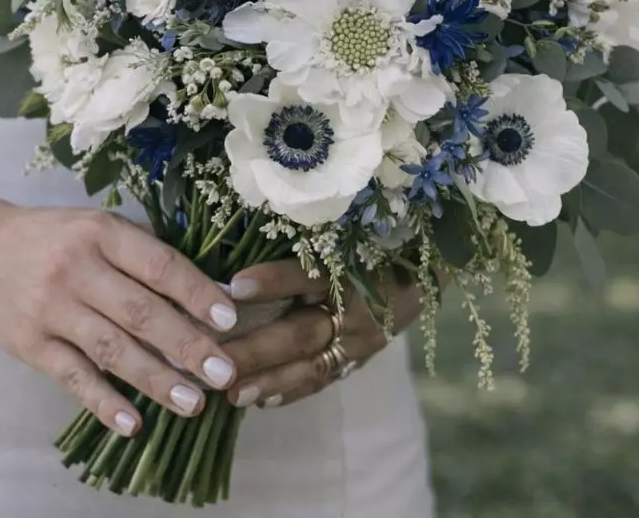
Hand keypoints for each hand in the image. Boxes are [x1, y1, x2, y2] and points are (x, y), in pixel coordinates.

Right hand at [0, 200, 239, 437]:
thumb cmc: (53, 239)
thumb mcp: (95, 226)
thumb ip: (143, 252)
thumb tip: (207, 292)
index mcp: (100, 233)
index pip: (158, 265)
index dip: (196, 293)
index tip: (229, 320)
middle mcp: (76, 269)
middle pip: (140, 312)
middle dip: (187, 346)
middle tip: (224, 373)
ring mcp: (50, 309)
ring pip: (112, 350)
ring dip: (156, 380)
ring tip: (193, 404)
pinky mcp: (30, 345)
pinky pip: (73, 377)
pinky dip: (104, 402)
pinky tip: (133, 423)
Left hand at [221, 260, 422, 409]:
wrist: (421, 271)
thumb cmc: (370, 243)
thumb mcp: (342, 236)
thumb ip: (301, 245)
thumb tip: (244, 255)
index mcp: (349, 269)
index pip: (308, 276)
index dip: (273, 281)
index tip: (234, 286)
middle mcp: (354, 309)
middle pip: (301, 332)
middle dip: (256, 349)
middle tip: (216, 358)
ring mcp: (360, 340)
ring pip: (311, 364)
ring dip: (271, 380)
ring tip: (234, 393)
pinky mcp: (361, 358)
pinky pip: (325, 378)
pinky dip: (294, 390)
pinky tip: (263, 402)